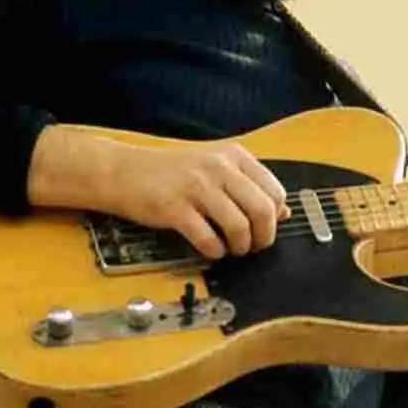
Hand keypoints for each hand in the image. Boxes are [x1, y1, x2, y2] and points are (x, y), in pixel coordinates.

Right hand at [27, 125, 290, 259]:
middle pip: (262, 210)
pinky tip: (211, 249)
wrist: (124, 171)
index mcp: (234, 156)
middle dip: (263, 237)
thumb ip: (248, 186)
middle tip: (253, 246)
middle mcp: (219, 168)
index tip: (265, 228)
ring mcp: (196, 187)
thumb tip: (283, 212)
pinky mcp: (175, 209)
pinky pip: (208, 239)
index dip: (275, 217)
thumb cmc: (172, 172)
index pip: (274, 191)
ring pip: (239, 227)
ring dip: (240, 247)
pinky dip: (215, 251)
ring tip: (232, 249)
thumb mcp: (215, 168)